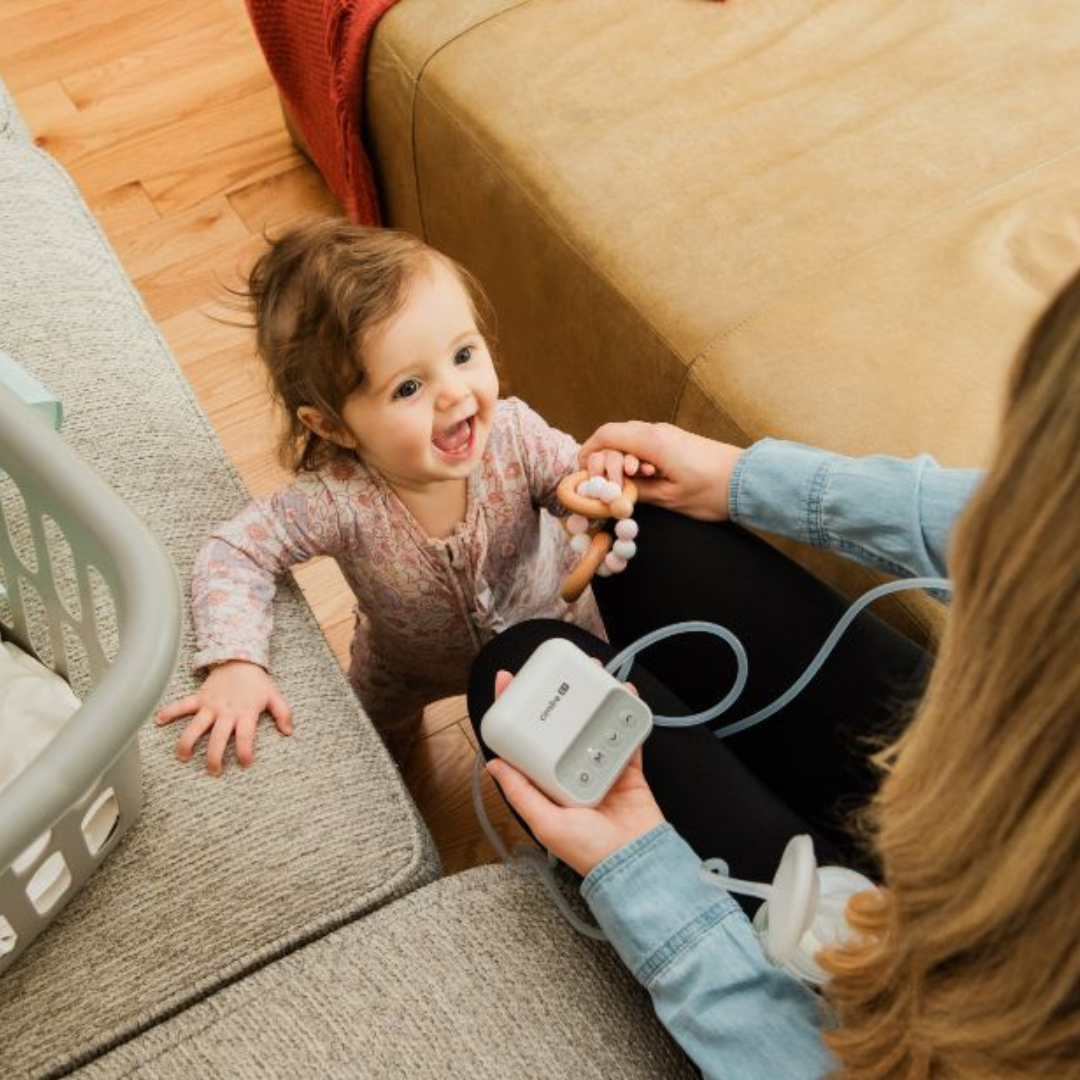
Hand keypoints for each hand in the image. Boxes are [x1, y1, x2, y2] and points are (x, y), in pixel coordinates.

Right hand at [156, 660, 292, 775]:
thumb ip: (283, 713)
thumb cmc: (257, 682)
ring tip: (183, 756)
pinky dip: (170, 711)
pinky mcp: (200, 698)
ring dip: (188, 741)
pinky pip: (182, 705)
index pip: (245, 737)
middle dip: (215, 757)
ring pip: (196, 726)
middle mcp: (226, 712)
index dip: (245, 752)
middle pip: (218, 738)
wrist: (240, 659)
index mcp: (245, 713)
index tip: (244, 764)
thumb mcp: (274, 696)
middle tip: (214, 772)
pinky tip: (158, 720)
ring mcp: (210, 705)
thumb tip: (288, 732)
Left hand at [485, 670, 664, 876]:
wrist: (636, 863)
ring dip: (591, 700)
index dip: (514, 714)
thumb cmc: (590, 853)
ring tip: (591, 675)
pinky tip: (622, 696)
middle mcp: (571, 775)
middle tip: (557, 671)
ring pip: (591, 726)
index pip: (525, 745)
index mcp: (547, 788)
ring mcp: (599, 769)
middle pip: (558, 728)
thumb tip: (495, 766)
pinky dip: (624, 716)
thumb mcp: (546, 823)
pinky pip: (624, 736)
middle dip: (556, 698)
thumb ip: (522, 793)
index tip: (507, 683)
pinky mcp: (626, 769)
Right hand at [580, 421, 743, 521]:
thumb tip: (613, 491)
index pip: (606, 435)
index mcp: (651, 442)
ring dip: (619, 459)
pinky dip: (633, 458)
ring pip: (628, 438)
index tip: (584, 472)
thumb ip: (636, 491)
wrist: (748, 481)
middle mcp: (656, 432)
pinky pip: (643, 443)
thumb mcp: (668, 498)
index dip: (589, 451)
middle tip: (608, 486)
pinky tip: (640, 478)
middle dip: (602, 458)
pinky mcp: (675, 441)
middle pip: (614, 434)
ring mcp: (667, 434)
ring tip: (625, 485)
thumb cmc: (711, 491)